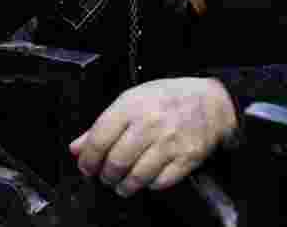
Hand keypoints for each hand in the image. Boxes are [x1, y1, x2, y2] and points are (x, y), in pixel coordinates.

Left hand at [70, 78, 238, 197]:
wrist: (209, 101)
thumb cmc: (166, 98)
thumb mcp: (130, 101)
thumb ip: (101, 125)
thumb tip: (77, 147)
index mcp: (131, 106)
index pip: (100, 139)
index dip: (88, 159)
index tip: (85, 167)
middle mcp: (149, 124)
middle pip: (117, 161)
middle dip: (105, 175)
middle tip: (104, 177)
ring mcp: (170, 142)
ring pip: (138, 175)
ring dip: (124, 186)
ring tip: (120, 185)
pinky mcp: (187, 158)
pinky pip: (161, 182)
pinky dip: (149, 186)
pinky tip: (144, 181)